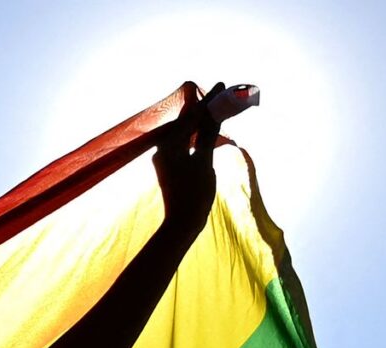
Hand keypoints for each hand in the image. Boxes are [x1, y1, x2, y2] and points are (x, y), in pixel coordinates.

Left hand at [153, 82, 225, 233]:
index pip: (192, 116)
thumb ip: (207, 135)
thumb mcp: (204, 162)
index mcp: (169, 145)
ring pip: (186, 131)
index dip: (209, 101)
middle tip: (222, 92)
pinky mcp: (170, 166)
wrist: (182, 223)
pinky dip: (197, 134)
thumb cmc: (194, 194)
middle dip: (205, 107)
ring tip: (217, 105)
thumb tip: (213, 113)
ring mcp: (165, 157)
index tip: (222, 86)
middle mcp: (163, 148)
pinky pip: (185, 142)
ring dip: (202, 120)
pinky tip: (206, 127)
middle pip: (187, 121)